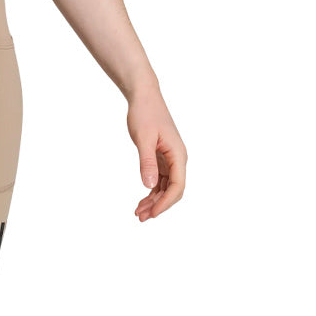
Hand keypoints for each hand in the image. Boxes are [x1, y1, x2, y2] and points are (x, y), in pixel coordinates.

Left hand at [126, 85, 186, 220]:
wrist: (144, 98)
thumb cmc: (145, 114)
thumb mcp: (143, 139)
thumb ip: (147, 163)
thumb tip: (150, 185)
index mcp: (178, 154)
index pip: (177, 186)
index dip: (165, 203)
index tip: (151, 214)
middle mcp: (178, 159)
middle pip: (174, 191)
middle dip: (159, 206)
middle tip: (140, 217)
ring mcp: (170, 160)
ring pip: (166, 188)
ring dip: (154, 201)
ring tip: (138, 213)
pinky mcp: (162, 159)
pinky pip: (160, 181)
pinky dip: (151, 192)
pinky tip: (141, 201)